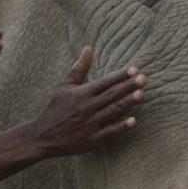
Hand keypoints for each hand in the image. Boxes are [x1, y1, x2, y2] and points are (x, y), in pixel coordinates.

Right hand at [28, 47, 145, 156]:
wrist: (43, 137)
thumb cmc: (55, 109)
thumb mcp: (64, 86)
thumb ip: (79, 68)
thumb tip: (88, 48)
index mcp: (81, 94)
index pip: (105, 82)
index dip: (120, 75)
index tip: (135, 69)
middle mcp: (87, 108)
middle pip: (112, 95)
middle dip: (128, 86)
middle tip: (144, 79)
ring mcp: (90, 124)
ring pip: (113, 111)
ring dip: (128, 102)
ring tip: (142, 94)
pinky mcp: (92, 140)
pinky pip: (109, 132)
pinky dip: (121, 127)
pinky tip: (134, 121)